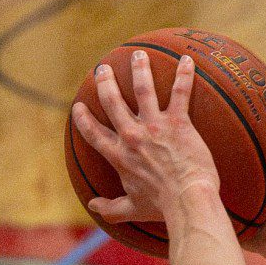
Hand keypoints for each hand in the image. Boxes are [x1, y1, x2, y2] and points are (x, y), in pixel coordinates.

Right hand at [70, 51, 220, 226]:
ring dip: (139, 69)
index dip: (84, 119)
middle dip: (105, 83)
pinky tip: (186, 59)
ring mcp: (155, 126)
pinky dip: (184, 74)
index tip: (78, 107)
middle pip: (113, 102)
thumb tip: (93, 206)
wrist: (187, 201)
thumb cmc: (161, 207)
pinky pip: (180, 92)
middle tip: (102, 69)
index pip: (94, 133)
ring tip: (137, 55)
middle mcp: (132, 136)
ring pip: (143, 89)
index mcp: (119, 156)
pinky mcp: (178, 123)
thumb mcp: (131, 209)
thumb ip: (111, 208)